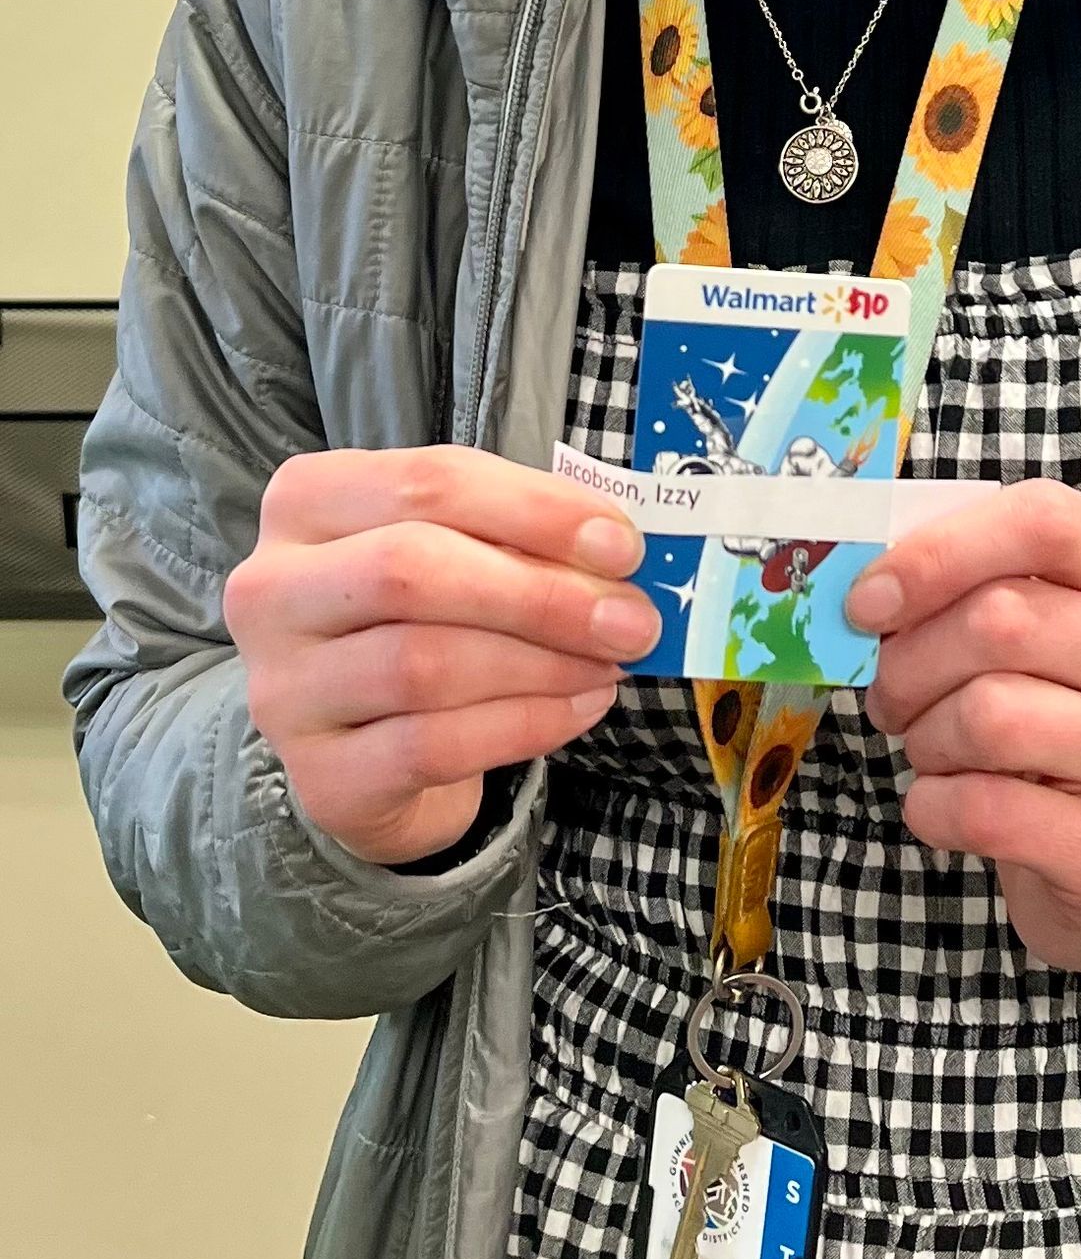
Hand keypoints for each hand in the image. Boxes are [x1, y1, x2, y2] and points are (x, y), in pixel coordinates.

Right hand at [225, 445, 659, 866]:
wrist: (371, 748)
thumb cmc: (425, 618)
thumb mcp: (460, 550)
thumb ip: (521, 535)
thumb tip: (615, 551)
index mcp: (307, 500)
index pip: (429, 482)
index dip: (537, 510)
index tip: (622, 544)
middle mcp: (271, 589)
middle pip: (412, 569)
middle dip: (541, 594)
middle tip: (631, 619)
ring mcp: (283, 688)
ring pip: (423, 664)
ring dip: (541, 664)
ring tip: (609, 665)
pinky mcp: (319, 775)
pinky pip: (431, 746)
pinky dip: (523, 725)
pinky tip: (579, 709)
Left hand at [848, 479, 1080, 983]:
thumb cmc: (1054, 711)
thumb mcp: (1034, 626)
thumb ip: (968, 583)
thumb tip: (869, 588)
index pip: (1043, 523)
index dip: (938, 553)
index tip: (868, 600)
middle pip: (1001, 622)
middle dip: (911, 662)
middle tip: (891, 692)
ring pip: (989, 717)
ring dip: (925, 738)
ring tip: (932, 747)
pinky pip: (983, 809)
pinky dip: (934, 807)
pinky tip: (948, 802)